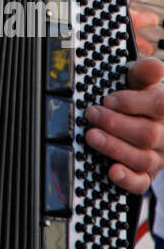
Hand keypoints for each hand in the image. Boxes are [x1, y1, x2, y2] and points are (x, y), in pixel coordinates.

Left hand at [85, 56, 163, 192]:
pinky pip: (141, 183)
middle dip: (115, 124)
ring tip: (91, 135)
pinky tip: (112, 170)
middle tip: (92, 115)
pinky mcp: (146, 175)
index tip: (108, 100)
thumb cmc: (136, 100)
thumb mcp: (138, 82)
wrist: (138, 120)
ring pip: (142, 158)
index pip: (159, 105)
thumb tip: (154, 65)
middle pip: (148, 134)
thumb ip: (143, 73)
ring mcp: (157, 157)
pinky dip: (126, 178)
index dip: (131, 103)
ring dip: (114, 147)